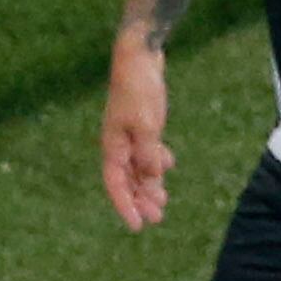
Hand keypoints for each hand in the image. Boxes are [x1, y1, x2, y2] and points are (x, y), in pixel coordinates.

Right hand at [103, 45, 174, 228]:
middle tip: (157, 219)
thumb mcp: (147, 126)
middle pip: (128, 180)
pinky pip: (147, 150)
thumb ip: (148, 155)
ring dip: (150, 184)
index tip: (137, 227)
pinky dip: (156, 161)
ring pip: (138, 167)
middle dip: (141, 200)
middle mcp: (118, 143)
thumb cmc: (139, 88)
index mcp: (113, 146)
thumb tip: (152, 179)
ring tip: (163, 201)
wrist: (139, 53)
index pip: (116, 184)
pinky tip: (167, 166)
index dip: (125, 207)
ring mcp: (130, 133)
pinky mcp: (142, 122)